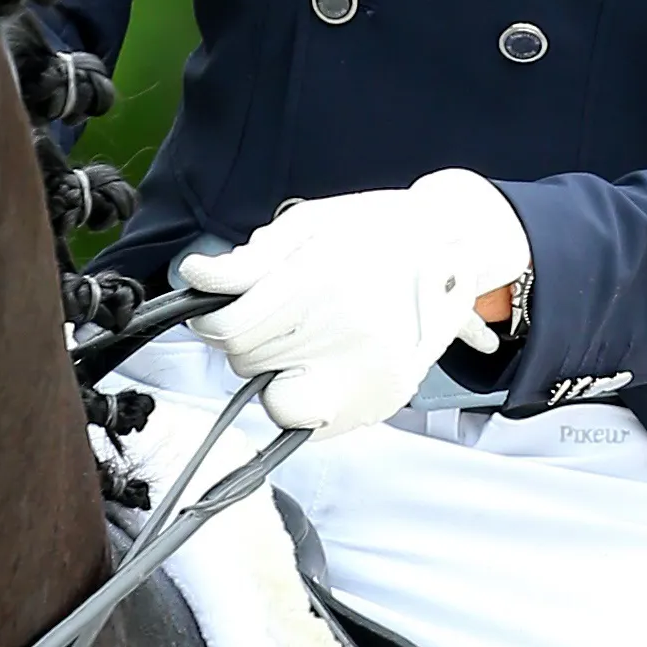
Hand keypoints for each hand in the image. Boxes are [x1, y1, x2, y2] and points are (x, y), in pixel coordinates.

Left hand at [180, 174, 533, 434]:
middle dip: (245, 339)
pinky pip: (310, 420)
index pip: (231, 328)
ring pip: (272, 396)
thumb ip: (250, 259)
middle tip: (274, 313)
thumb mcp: (309, 225)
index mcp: (322, 285)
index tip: (216, 309)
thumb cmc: (374, 229)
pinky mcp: (382, 401)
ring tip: (306, 333)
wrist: (451, 244)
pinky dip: (301, 397)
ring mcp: (368, 375)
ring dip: (272, 367)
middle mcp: (346, 336)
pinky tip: (321, 363)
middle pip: (246, 362)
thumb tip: (196, 277)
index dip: (211, 319)